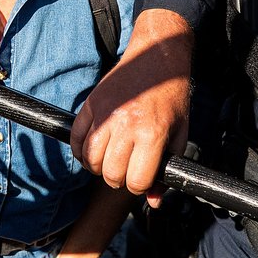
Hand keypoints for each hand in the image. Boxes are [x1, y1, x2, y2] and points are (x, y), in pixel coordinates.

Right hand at [70, 9, 192, 202]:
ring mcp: (106, 114)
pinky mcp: (92, 103)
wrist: (158, 56)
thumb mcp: (180, 134)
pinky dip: (79, 152)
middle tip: (125, 172)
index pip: (137, 180)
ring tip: (108, 163)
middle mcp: (127, 125)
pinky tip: (89, 154)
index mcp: (153, 134)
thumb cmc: (172, 96)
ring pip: (90, 158)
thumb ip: (167, 169)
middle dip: (118, 180)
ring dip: (98, 168)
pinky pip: (77, 137)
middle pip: (111, 173)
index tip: (141, 179)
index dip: (139, 186)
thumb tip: (153, 201)